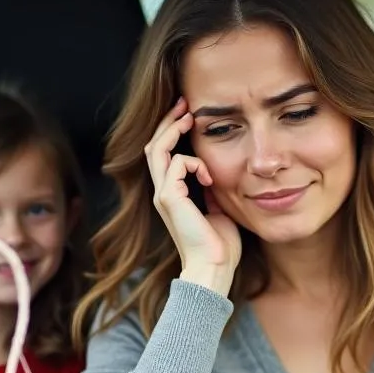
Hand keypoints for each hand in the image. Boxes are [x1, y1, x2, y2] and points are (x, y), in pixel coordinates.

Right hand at [144, 97, 241, 294]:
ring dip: (173, 130)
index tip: (190, 115)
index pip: (164, 155)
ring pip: (158, 149)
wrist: (213, 269)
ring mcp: (163, 195)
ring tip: (189, 118)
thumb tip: (215, 173)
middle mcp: (162, 192)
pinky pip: (176, 164)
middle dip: (168, 121)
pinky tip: (209, 176)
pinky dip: (194, 162)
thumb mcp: (217, 209)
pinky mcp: (169, 199)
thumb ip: (211, 190)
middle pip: (154, 145)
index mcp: (172, 195)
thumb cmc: (219, 245)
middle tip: (184, 103)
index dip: (172, 132)